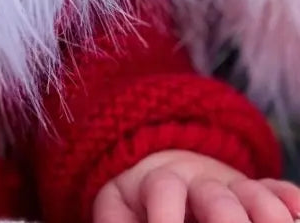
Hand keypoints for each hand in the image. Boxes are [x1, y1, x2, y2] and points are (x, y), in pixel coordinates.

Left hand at [94, 150, 299, 222]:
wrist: (166, 179)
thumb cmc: (137, 207)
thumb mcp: (118, 207)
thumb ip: (116, 217)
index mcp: (159, 184)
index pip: (163, 189)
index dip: (165, 216)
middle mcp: (198, 184)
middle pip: (214, 195)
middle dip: (225, 218)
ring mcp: (231, 189)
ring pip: (250, 192)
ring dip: (265, 214)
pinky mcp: (258, 193)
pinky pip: (278, 189)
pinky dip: (288, 198)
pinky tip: (298, 211)